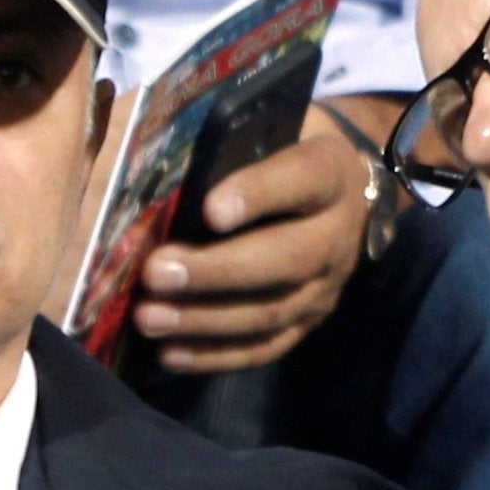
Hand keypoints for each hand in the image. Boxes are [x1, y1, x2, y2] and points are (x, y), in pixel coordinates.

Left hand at [133, 107, 370, 372]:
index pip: (301, 179)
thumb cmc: (282, 153)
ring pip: (271, 312)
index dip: (257, 194)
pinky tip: (170, 354)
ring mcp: (326, 287)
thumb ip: (229, 145)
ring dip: (205, 320)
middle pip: (286, 259)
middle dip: (216, 271)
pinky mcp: (308, 323)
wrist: (340, 194)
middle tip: (155, 273)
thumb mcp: (268, 133)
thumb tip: (154, 168)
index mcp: (330, 174)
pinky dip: (216, 356)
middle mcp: (337, 236)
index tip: (209, 208)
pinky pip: (265, 348)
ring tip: (149, 318)